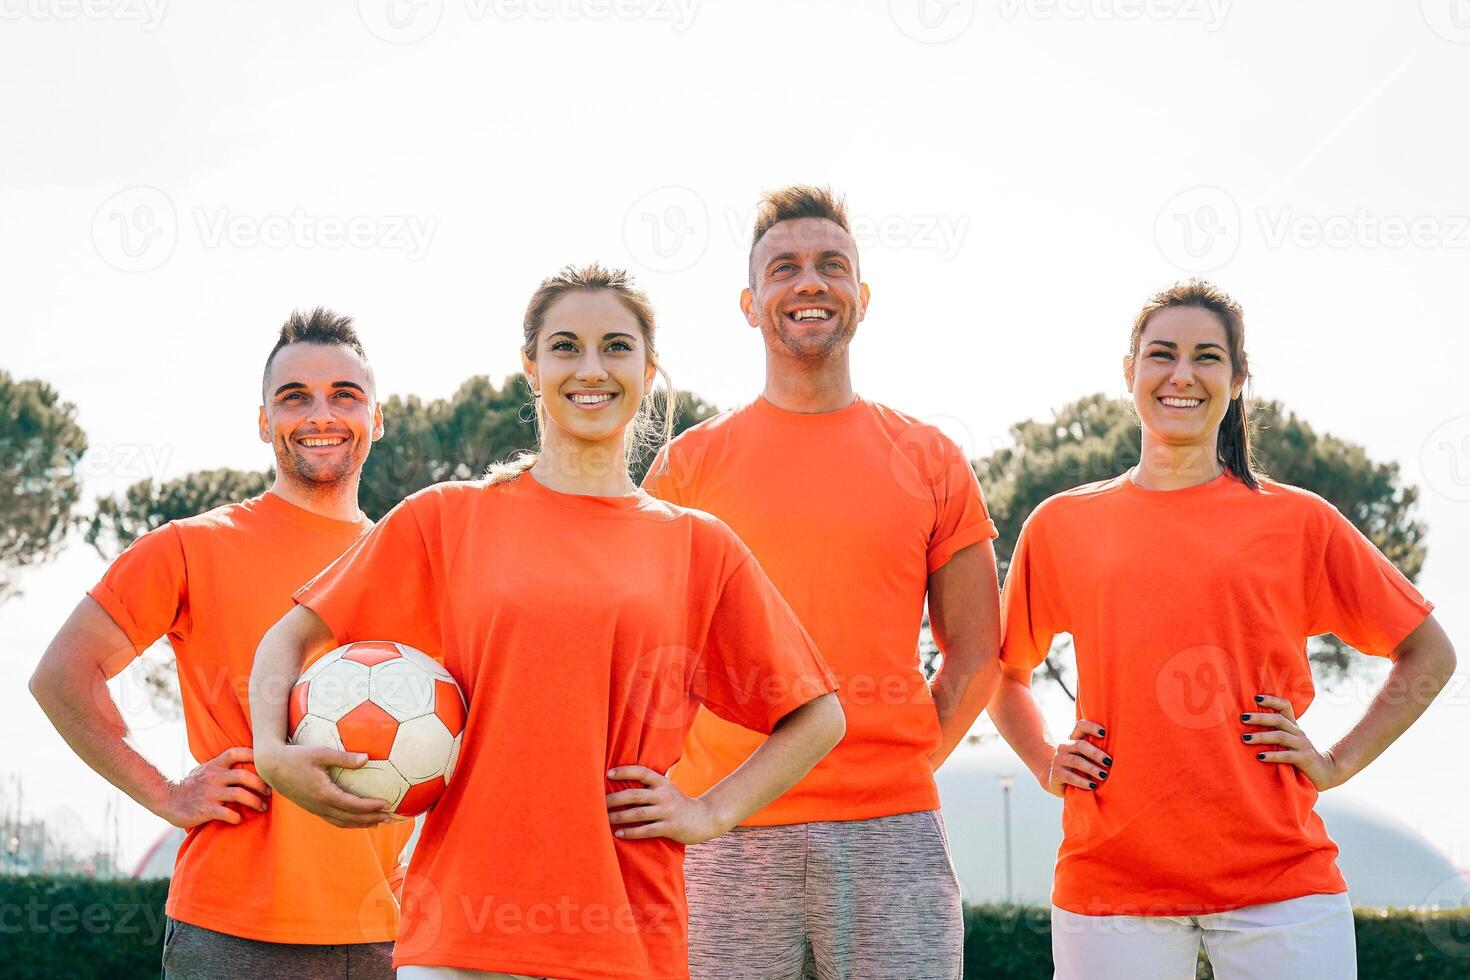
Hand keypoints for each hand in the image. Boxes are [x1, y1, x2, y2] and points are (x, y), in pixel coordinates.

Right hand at [155, 747, 270, 828]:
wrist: (166, 800)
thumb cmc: (190, 786)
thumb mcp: (204, 771)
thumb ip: (221, 767)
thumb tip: (246, 763)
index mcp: (214, 766)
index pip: (235, 753)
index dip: (253, 754)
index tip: (266, 763)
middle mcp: (214, 777)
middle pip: (244, 775)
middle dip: (261, 784)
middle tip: (269, 793)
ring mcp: (210, 793)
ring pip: (239, 794)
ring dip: (255, 802)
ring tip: (262, 807)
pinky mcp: (205, 809)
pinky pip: (227, 813)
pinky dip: (237, 817)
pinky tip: (239, 820)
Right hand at [254, 741, 396, 828]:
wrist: (272, 766)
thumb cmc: (297, 756)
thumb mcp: (321, 753)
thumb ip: (344, 758)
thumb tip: (366, 758)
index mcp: (323, 793)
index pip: (352, 805)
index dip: (370, 806)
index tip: (386, 804)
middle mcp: (319, 805)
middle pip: (349, 818)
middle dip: (370, 818)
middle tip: (389, 817)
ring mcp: (314, 808)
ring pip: (341, 822)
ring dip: (360, 823)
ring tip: (377, 822)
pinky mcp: (311, 807)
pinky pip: (332, 819)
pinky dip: (347, 822)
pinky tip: (356, 818)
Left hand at [605, 765, 726, 844]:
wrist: (704, 818)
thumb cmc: (678, 804)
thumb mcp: (667, 789)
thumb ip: (649, 786)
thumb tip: (620, 782)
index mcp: (662, 783)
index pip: (642, 772)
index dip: (625, 771)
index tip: (608, 774)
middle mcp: (665, 795)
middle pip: (635, 795)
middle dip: (615, 799)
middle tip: (598, 803)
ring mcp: (668, 811)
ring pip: (638, 814)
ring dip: (619, 817)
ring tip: (604, 819)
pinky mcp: (670, 827)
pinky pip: (646, 830)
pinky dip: (631, 832)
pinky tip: (619, 833)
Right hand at [1040, 720, 1110, 797]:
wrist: (1056, 780)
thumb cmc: (1079, 766)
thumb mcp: (1086, 755)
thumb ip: (1097, 749)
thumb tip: (1124, 750)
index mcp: (1073, 739)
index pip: (1081, 726)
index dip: (1092, 727)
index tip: (1104, 733)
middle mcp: (1064, 746)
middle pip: (1080, 745)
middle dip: (1096, 753)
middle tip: (1109, 762)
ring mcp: (1059, 759)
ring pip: (1076, 761)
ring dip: (1092, 768)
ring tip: (1104, 775)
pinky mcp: (1056, 774)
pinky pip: (1070, 777)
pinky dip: (1083, 782)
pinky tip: (1093, 786)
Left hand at [1243, 694, 1341, 789]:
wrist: (1324, 773)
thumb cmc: (1297, 755)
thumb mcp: (1286, 741)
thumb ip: (1272, 732)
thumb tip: (1244, 724)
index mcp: (1292, 726)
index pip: (1285, 707)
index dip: (1272, 700)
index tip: (1255, 697)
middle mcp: (1298, 732)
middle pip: (1279, 719)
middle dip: (1260, 718)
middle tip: (1243, 717)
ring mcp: (1302, 745)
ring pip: (1281, 736)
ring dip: (1261, 737)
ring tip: (1245, 738)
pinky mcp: (1304, 759)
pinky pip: (1287, 756)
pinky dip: (1273, 756)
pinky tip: (1260, 756)